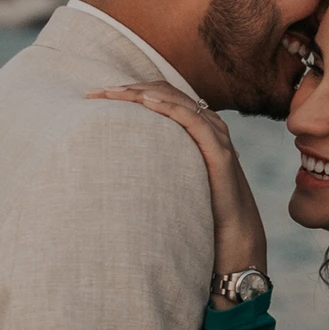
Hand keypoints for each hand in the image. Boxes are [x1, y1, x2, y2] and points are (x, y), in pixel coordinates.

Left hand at [88, 82, 266, 289]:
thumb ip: (155, 166)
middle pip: (165, 92)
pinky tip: (146, 102)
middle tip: (95, 92)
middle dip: (128, 89)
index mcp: (196, 130)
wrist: (233, 241)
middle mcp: (208, 127)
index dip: (129, 92)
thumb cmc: (201, 214)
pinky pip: (194, 120)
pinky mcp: (220, 153)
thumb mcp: (171, 183)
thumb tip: (116, 166)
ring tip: (113, 92)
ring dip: (142, 92)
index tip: (96, 96)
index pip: (161, 97)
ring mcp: (216, 138)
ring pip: (177, 100)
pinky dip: (169, 107)